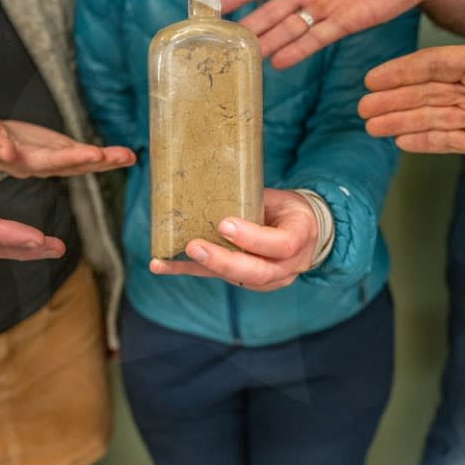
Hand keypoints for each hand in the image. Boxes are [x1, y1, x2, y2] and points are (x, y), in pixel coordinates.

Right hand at [0, 115, 135, 177]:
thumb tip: (7, 152)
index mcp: (24, 163)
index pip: (50, 161)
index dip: (71, 158)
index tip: (92, 153)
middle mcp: (43, 165)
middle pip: (74, 165)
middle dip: (98, 160)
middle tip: (122, 156)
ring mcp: (54, 160)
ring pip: (84, 162)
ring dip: (108, 160)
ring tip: (130, 156)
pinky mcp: (60, 152)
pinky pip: (86, 155)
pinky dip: (106, 156)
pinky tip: (127, 156)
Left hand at [149, 189, 317, 291]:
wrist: (304, 233)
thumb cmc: (289, 211)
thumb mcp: (282, 200)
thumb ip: (254, 202)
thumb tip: (210, 183)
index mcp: (299, 238)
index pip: (280, 244)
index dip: (252, 237)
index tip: (224, 224)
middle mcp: (286, 266)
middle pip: (256, 272)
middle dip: (223, 261)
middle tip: (194, 246)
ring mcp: (267, 279)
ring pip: (235, 279)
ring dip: (201, 267)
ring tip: (167, 260)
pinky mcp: (244, 281)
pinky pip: (214, 277)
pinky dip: (185, 270)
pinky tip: (160, 266)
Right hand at [221, 0, 437, 68]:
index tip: (214, 4)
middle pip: (271, 11)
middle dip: (247, 26)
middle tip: (221, 42)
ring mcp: (327, 8)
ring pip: (289, 29)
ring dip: (267, 43)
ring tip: (244, 58)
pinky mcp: (347, 23)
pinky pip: (317, 38)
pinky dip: (298, 50)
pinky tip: (278, 63)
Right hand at [358, 43, 464, 164]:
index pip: (441, 65)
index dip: (406, 71)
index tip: (375, 78)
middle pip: (428, 92)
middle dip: (394, 99)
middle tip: (362, 108)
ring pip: (432, 116)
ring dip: (401, 120)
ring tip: (370, 126)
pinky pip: (449, 140)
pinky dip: (425, 141)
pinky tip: (401, 141)